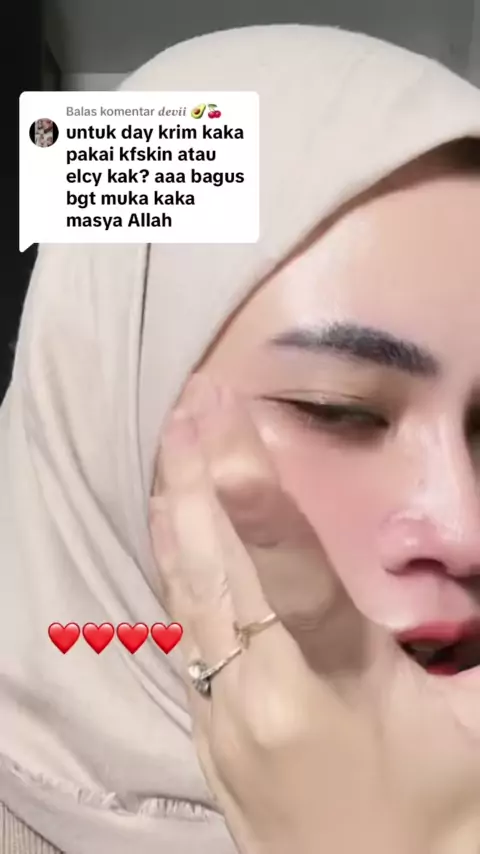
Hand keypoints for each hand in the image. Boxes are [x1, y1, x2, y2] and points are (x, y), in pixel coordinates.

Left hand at [150, 375, 479, 853]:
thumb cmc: (440, 823)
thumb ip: (475, 641)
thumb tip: (470, 569)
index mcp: (335, 690)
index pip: (291, 577)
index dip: (260, 499)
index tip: (230, 427)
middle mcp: (261, 696)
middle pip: (221, 568)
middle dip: (203, 475)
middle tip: (194, 401)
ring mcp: (222, 715)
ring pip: (189, 593)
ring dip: (179, 509)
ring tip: (173, 440)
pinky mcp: (207, 730)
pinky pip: (182, 630)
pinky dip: (173, 566)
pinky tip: (169, 525)